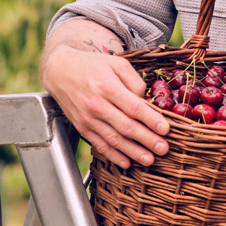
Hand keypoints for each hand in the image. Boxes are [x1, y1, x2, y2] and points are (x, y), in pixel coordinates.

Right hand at [42, 38, 170, 169]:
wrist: (60, 71)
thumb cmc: (92, 66)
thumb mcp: (117, 63)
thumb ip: (135, 81)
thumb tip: (147, 102)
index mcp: (108, 87)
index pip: (134, 107)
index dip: (151, 120)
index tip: (166, 130)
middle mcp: (96, 105)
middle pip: (126, 126)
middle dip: (147, 140)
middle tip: (163, 149)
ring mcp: (88, 119)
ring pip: (113, 139)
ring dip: (133, 152)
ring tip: (149, 160)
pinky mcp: (82, 127)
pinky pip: (99, 144)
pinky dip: (113, 155)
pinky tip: (126, 162)